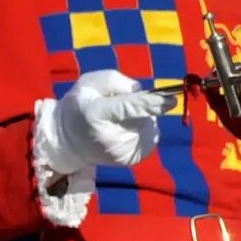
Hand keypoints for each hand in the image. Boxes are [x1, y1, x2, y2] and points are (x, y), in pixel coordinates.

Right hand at [36, 67, 168, 178]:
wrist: (68, 140)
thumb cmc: (83, 104)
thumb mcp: (90, 82)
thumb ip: (115, 81)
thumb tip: (141, 91)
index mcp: (95, 113)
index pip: (128, 107)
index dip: (151, 103)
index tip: (172, 100)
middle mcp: (109, 136)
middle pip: (142, 116)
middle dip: (143, 107)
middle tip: (121, 106)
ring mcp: (121, 152)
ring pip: (149, 126)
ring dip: (143, 119)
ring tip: (119, 121)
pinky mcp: (130, 160)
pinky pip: (150, 138)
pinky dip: (143, 131)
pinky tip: (125, 131)